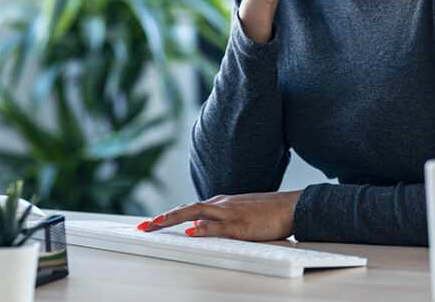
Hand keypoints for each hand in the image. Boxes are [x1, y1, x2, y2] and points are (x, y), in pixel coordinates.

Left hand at [137, 190, 302, 241]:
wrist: (291, 205)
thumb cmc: (268, 212)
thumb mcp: (239, 216)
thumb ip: (219, 223)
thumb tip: (199, 229)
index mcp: (220, 203)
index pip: (189, 209)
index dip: (169, 216)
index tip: (151, 223)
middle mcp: (221, 205)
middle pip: (186, 209)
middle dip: (163, 218)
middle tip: (144, 226)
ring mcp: (230, 213)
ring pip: (197, 212)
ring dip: (175, 218)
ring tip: (156, 224)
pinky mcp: (241, 224)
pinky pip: (219, 226)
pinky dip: (204, 228)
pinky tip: (192, 232)